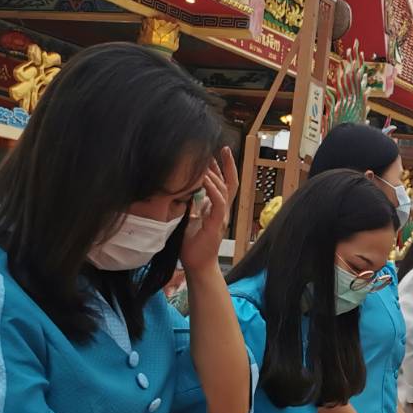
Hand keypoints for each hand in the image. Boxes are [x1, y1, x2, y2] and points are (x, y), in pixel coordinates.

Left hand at [179, 147, 238, 273]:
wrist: (197, 265)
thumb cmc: (191, 245)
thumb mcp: (188, 219)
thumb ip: (189, 205)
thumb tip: (182, 190)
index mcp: (216, 209)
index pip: (222, 184)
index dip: (220, 169)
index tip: (213, 154)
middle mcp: (222, 211)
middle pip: (230, 183)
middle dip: (227, 165)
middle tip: (222, 148)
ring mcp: (222, 217)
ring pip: (225, 190)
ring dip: (217, 174)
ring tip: (210, 160)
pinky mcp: (217, 225)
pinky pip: (219, 204)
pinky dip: (213, 190)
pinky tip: (206, 180)